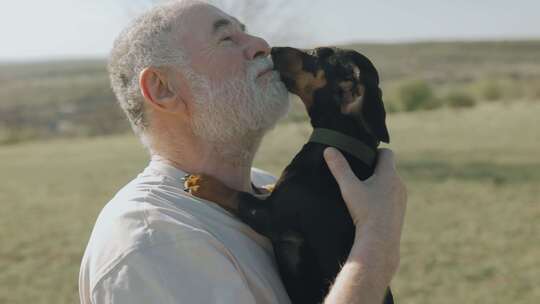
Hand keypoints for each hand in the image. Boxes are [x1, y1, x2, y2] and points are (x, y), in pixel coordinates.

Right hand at [323, 147, 406, 276]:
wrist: (379, 241)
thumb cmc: (365, 212)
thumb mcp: (349, 188)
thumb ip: (339, 168)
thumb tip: (328, 150)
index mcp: (389, 174)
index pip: (387, 153)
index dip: (375, 152)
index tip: (363, 156)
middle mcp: (399, 184)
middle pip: (388, 168)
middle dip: (375, 168)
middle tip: (358, 173)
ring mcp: (401, 199)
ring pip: (391, 184)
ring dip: (379, 184)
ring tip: (363, 190)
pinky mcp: (400, 211)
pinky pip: (392, 198)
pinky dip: (383, 197)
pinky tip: (370, 206)